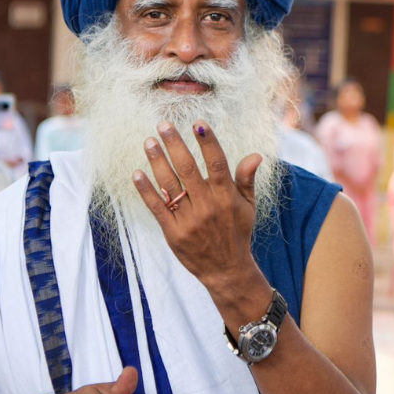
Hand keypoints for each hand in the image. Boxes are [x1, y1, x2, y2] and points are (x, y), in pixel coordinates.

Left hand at [132, 120, 264, 294]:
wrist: (226, 270)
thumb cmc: (237, 233)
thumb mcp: (248, 206)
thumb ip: (246, 179)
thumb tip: (255, 155)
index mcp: (227, 197)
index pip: (218, 164)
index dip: (208, 143)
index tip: (198, 123)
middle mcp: (208, 206)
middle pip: (188, 169)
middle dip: (175, 145)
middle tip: (163, 124)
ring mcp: (189, 220)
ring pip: (170, 185)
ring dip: (158, 162)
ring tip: (149, 142)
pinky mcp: (173, 233)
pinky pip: (157, 208)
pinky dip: (146, 190)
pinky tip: (138, 173)